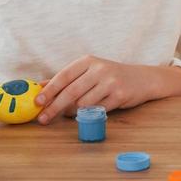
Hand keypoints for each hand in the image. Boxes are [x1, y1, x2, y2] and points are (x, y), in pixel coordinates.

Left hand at [35, 57, 180, 122]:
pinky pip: (97, 110)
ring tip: (68, 114)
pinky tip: (84, 115)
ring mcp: (110, 82)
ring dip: (72, 113)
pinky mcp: (119, 95)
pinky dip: (88, 115)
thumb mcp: (89, 72)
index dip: (49, 90)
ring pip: (83, 104)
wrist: (143, 79)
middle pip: (71, 92)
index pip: (64, 76)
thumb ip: (66, 79)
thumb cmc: (111, 76)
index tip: (37, 102)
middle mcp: (99, 69)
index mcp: (88, 61)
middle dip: (54, 107)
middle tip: (43, 119)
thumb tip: (40, 87)